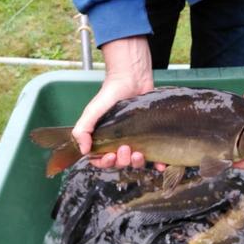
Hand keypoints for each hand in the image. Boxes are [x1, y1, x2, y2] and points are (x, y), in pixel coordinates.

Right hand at [72, 36, 155, 168]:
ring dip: (136, 162)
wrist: (132, 79)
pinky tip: (161, 165)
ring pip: (135, 161)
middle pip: (119, 162)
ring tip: (138, 153)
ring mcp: (135, 140)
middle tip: (125, 148)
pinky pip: (154, 155)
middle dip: (122, 160)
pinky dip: (157, 164)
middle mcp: (118, 142)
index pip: (100, 160)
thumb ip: (82, 129)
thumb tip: (84, 151)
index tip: (110, 156)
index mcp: (103, 139)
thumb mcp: (92, 111)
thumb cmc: (109, 94)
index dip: (104, 162)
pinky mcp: (150, 136)